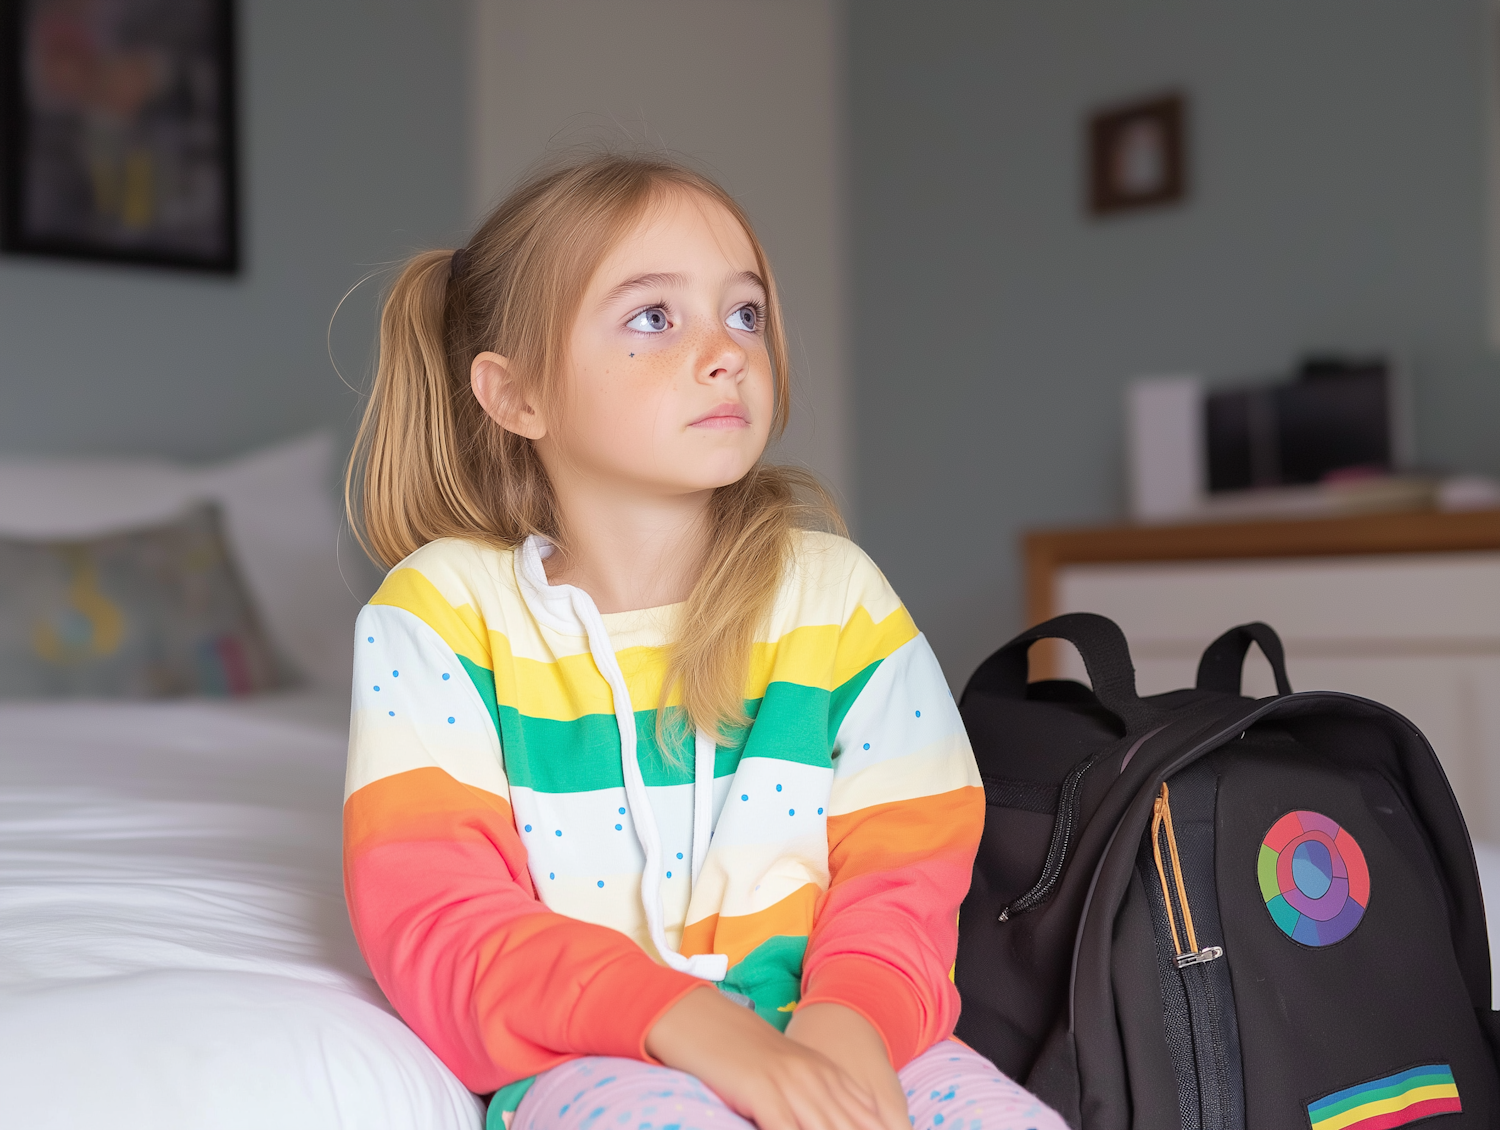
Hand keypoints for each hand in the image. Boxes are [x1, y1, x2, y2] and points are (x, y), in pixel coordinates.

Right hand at [646, 986, 885, 1129]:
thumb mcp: (792, 1074)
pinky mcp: (764, 1091)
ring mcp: (793, 1084)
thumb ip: (822, 1100)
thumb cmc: (744, 1055)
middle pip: (854, 1128)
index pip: (870, 1120)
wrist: (705, 1020)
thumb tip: (844, 1118)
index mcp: (830, 1076)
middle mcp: (818, 1080)